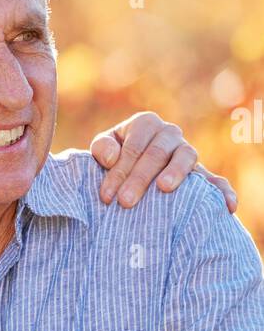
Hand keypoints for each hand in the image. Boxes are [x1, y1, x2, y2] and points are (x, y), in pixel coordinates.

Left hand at [90, 112, 237, 211]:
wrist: (131, 167)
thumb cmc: (114, 158)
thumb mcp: (103, 149)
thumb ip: (102, 148)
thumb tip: (112, 158)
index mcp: (146, 123)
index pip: (133, 147)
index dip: (119, 171)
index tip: (107, 196)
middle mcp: (170, 133)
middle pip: (157, 153)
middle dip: (139, 178)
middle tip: (126, 202)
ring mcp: (187, 151)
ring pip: (186, 157)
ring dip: (176, 172)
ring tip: (164, 188)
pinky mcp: (200, 172)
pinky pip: (214, 179)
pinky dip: (222, 190)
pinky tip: (227, 206)